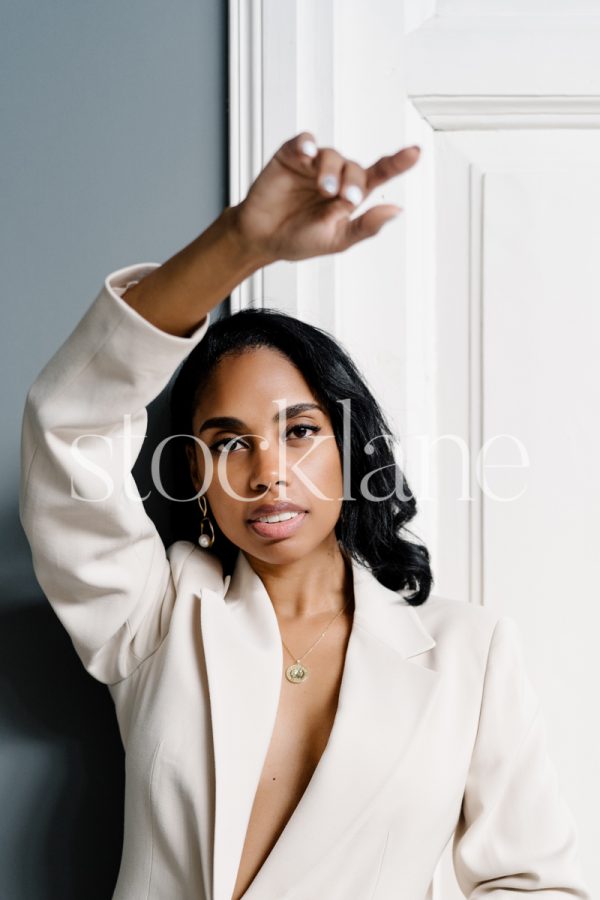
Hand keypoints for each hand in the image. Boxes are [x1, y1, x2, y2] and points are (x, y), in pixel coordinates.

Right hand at [231, 132, 420, 263]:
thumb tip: (396, 210)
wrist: (262, 239)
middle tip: (344, 198)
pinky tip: (308, 154)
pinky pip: (304, 142)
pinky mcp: (291, 156)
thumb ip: (365, 226)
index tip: (416, 152)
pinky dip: (307, 144)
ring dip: (331, 171)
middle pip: (354, 167)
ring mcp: (313, 165)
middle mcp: (336, 176)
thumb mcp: (336, 240)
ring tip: (323, 188)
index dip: (398, 163)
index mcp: (350, 196)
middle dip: (352, 182)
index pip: (379, 175)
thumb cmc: (299, 240)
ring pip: (332, 155)